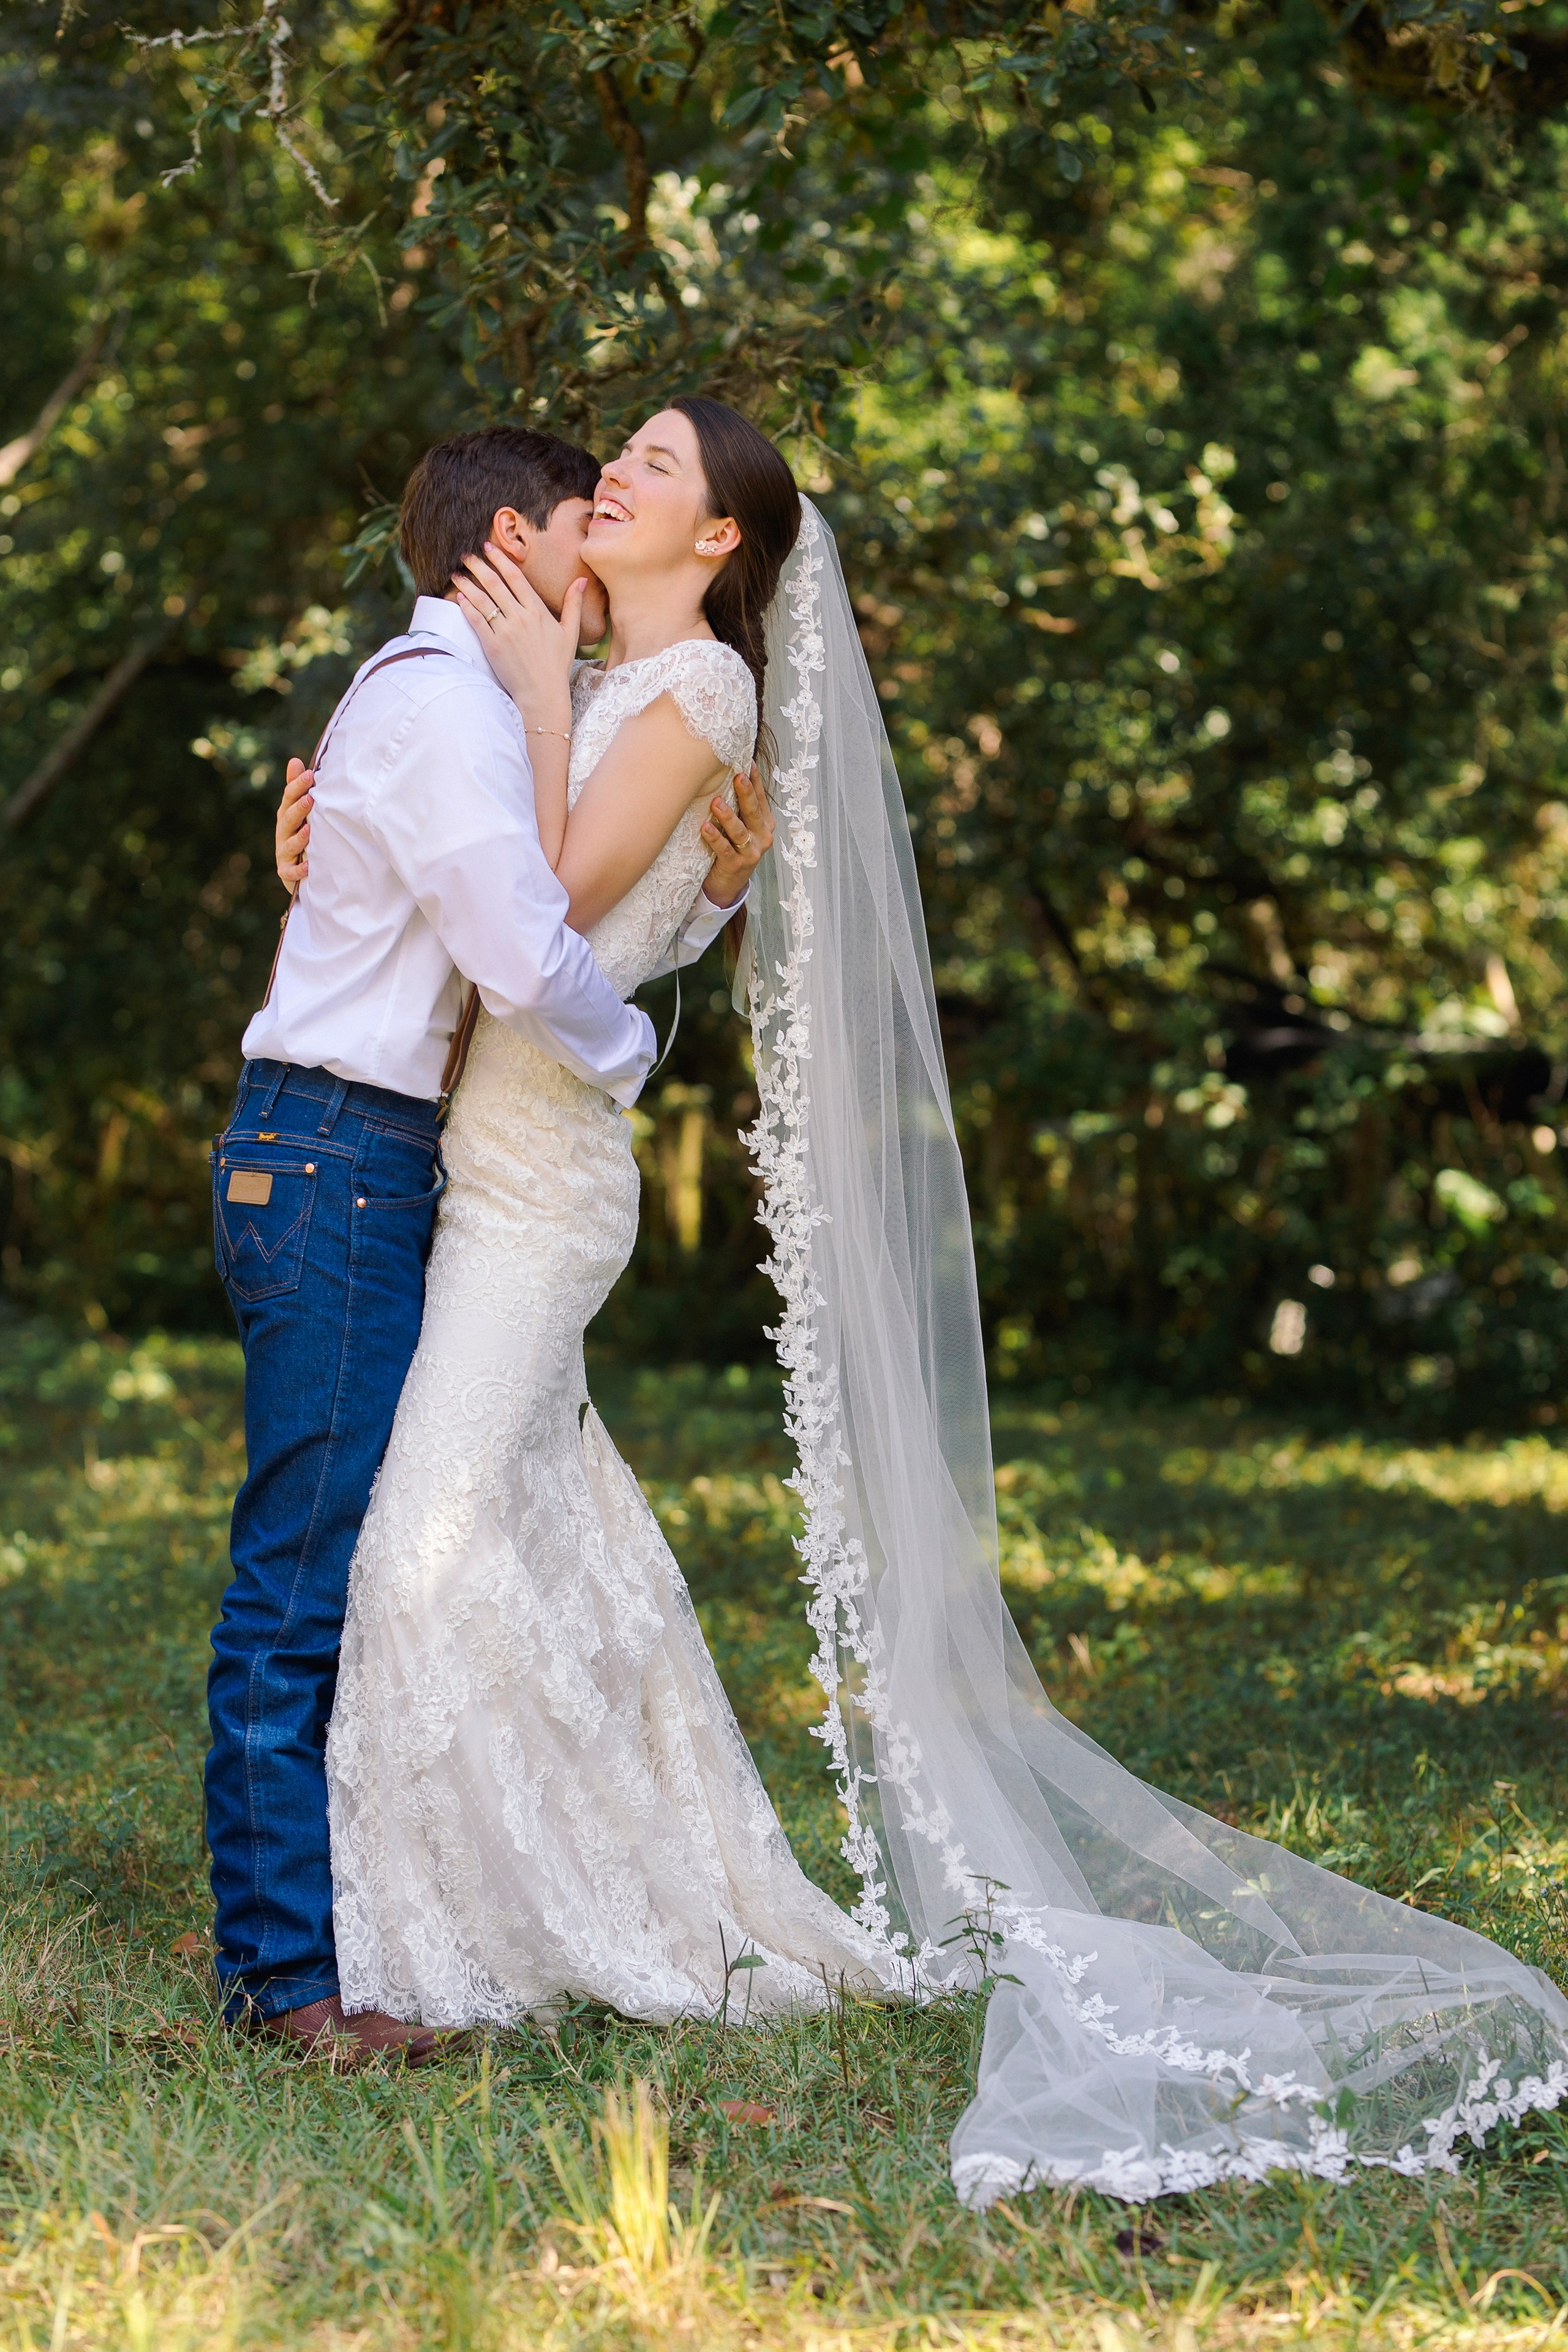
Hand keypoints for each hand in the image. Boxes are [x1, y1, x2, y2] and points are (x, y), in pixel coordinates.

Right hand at [276, 757, 311, 893]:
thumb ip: (296, 789)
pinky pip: (291, 872)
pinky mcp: (286, 871)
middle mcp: (283, 832)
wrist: (297, 869)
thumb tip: (295, 760)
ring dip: (299, 838)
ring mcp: (284, 852)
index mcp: (286, 815)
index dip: (297, 786)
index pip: (289, 798)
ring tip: (309, 831)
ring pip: (289, 845)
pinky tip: (309, 865)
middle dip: (298, 809)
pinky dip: (299, 869)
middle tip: (310, 799)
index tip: (310, 774)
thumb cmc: (300, 833)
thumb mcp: (298, 811)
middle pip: (288, 819)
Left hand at [452, 541, 583, 731]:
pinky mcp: (493, 646)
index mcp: (538, 612)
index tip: (489, 548)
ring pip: (483, 600)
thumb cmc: (556, 665)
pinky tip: (459, 597)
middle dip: (479, 566)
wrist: (542, 694)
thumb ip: (573, 605)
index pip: (516, 578)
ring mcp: (505, 631)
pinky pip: (477, 621)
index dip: (501, 560)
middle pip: (495, 584)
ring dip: (467, 583)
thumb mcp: (570, 633)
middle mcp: (520, 618)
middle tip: (467, 555)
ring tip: (457, 573)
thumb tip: (580, 580)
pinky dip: (467, 607)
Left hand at [700, 763, 773, 907]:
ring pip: (740, 831)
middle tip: (737, 776)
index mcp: (765, 824)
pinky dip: (715, 838)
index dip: (754, 780)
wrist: (727, 885)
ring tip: (716, 803)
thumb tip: (727, 775)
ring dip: (727, 816)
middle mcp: (762, 837)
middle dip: (746, 793)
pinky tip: (705, 828)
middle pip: (753, 811)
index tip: (746, 762)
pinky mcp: (736, 866)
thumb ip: (739, 808)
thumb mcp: (740, 827)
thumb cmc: (732, 849)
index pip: (760, 798)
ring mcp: (751, 853)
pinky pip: (725, 850)